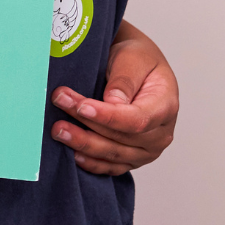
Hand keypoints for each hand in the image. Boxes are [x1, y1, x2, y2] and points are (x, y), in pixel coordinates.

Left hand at [50, 20, 178, 174]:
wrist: (136, 66)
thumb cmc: (136, 58)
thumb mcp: (132, 57)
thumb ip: (124, 79)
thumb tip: (113, 103)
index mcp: (165, 106)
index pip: (136, 119)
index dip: (107, 117)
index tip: (81, 107)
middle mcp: (161, 133)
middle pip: (122, 138)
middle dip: (87, 125)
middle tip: (59, 106)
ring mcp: (148, 149)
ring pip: (115, 155)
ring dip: (84, 145)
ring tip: (59, 131)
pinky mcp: (133, 156)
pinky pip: (114, 166)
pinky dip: (94, 163)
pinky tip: (74, 154)